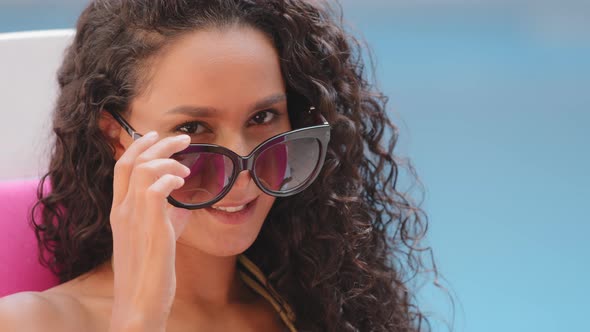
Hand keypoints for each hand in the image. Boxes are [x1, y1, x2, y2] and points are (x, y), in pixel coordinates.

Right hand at [108, 131, 190, 331]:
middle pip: (132, 161)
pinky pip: (155, 191)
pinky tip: (182, 184)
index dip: (137, 146)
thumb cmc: (147, 273)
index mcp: (119, 211)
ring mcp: (134, 220)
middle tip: (182, 139)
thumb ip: (164, 217)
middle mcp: (122, 211)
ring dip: (168, 162)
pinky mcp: (152, 230)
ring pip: (144, 170)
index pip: (122, 167)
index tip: (155, 135)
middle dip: (158, 144)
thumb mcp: (153, 238)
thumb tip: (182, 204)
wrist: (138, 303)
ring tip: (186, 169)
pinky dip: (170, 180)